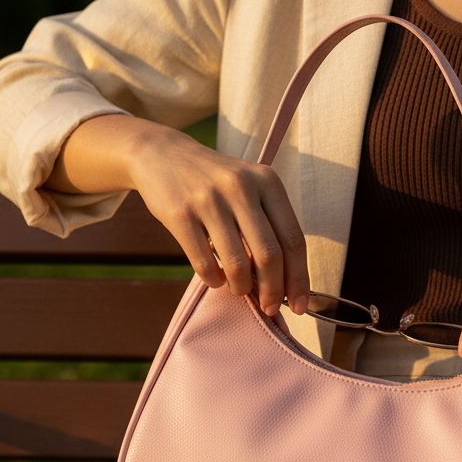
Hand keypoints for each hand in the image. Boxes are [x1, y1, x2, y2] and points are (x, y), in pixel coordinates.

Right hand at [128, 125, 309, 314]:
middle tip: (270, 307)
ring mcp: (209, 200)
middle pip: (270, 255)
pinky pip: (204, 263)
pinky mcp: (180, 213)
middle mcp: (241, 187)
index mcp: (268, 182)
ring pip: (238, 263)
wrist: (162, 154)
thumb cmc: (216, 182)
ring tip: (240, 289)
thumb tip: (286, 282)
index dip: (299, 278)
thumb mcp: (250, 188)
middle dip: (273, 291)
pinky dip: (214, 280)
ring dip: (242, 288)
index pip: (294, 240)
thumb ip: (269, 225)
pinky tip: (216, 279)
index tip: (298, 304)